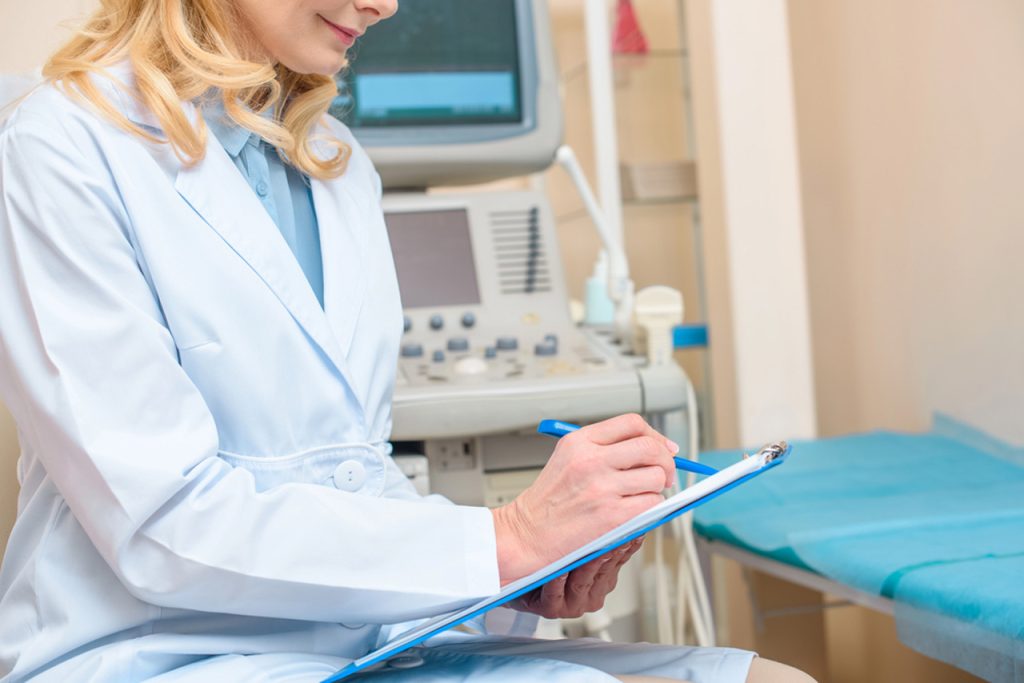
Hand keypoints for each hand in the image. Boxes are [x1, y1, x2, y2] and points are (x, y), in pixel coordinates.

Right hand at [492, 414, 676, 583]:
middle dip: (666, 462)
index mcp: (580, 441)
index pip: (632, 424)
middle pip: (650, 448)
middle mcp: (591, 460)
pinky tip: (636, 511)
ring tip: (642, 496)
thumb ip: (604, 448)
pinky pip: (652, 504)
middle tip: (665, 474)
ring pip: (656, 477)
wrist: (526, 534)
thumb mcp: (567, 458)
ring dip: (657, 488)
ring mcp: (602, 487)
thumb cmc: (548, 502)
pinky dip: (651, 508)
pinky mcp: (612, 515)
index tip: (664, 448)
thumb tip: (652, 449)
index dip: (655, 435)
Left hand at [509, 538, 643, 618]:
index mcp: (603, 580)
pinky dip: (558, 579)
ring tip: (591, 547)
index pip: (620, 559)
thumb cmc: (546, 556)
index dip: (626, 543)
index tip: (634, 529)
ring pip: (582, 582)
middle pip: (603, 570)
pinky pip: (556, 593)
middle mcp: (590, 594)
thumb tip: (628, 517)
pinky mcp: (552, 609)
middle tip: (614, 533)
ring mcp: (572, 604)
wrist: (511, 572)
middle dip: (607, 550)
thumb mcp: (579, 543)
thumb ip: (602, 535)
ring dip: (586, 563)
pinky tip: (560, 568)